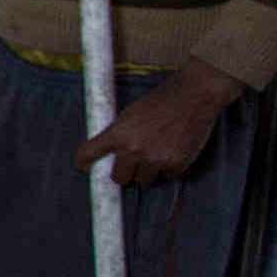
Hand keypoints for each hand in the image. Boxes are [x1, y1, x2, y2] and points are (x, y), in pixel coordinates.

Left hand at [76, 60, 238, 185]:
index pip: (89, 153)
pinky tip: (173, 150)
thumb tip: (109, 151)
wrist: (193, 96)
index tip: (83, 166)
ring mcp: (155, 160)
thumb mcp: (129, 113)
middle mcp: (133, 150)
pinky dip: (168, 168)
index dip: (84, 162)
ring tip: (157, 152)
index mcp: (118, 134)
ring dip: (147, 171)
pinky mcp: (175, 165)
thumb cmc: (160, 101)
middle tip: (131, 164)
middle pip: (119, 178)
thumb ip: (118, 133)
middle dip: (124, 172)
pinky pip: (166, 175)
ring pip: (143, 180)